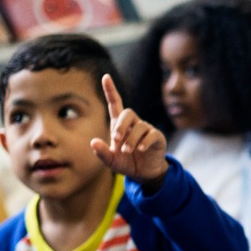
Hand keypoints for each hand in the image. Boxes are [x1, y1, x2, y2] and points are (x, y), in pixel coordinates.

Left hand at [90, 74, 168, 188]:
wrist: (144, 173)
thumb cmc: (126, 163)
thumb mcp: (110, 161)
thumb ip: (101, 153)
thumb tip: (93, 142)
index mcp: (120, 126)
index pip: (115, 104)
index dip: (110, 90)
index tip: (106, 76)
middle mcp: (134, 124)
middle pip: (128, 112)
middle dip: (121, 125)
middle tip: (116, 139)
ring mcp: (146, 130)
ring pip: (139, 126)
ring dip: (131, 140)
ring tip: (127, 152)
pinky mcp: (157, 137)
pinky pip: (151, 134)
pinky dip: (144, 142)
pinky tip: (140, 150)